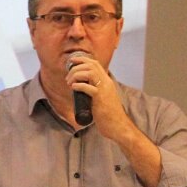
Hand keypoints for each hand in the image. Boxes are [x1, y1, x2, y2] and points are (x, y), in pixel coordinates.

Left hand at [64, 52, 162, 186]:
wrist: (118, 127)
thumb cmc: (108, 115)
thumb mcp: (101, 99)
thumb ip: (94, 92)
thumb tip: (81, 88)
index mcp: (107, 82)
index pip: (95, 64)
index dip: (82, 60)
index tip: (71, 62)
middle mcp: (107, 83)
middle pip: (91, 65)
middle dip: (76, 67)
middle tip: (68, 77)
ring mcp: (104, 90)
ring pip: (89, 73)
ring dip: (76, 75)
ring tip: (69, 83)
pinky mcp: (101, 98)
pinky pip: (88, 87)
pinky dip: (79, 85)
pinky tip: (73, 88)